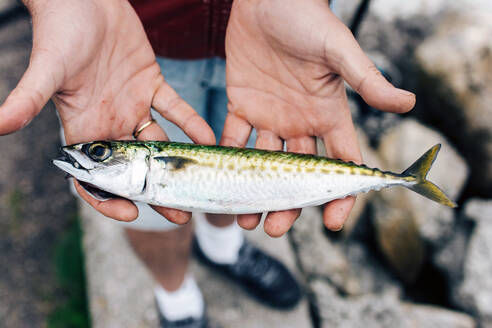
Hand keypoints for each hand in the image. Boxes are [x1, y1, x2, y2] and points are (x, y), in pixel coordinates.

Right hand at [0, 0, 214, 222]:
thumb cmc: (59, 30)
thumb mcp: (47, 69)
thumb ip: (28, 98)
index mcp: (85, 128)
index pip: (95, 175)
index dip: (108, 198)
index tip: (132, 213)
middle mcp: (110, 123)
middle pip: (136, 169)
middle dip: (156, 193)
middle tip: (181, 215)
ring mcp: (133, 105)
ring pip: (159, 144)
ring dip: (179, 165)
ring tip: (199, 187)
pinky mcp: (151, 83)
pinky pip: (176, 108)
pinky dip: (192, 123)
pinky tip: (209, 140)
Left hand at [223, 0, 414, 236]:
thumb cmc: (307, 17)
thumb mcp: (339, 49)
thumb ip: (366, 79)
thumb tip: (408, 103)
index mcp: (327, 115)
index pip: (340, 164)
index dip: (340, 195)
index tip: (335, 223)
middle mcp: (300, 123)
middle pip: (297, 174)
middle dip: (287, 203)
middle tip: (274, 228)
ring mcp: (270, 116)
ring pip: (263, 164)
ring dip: (255, 191)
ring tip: (244, 218)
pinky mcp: (242, 104)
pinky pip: (233, 137)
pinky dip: (225, 157)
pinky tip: (218, 178)